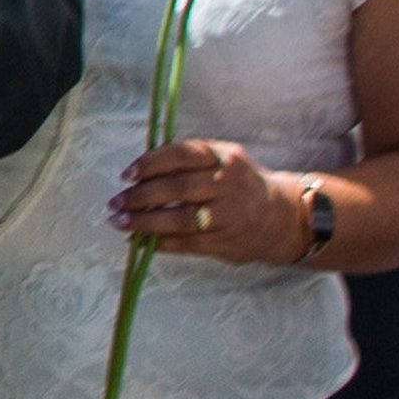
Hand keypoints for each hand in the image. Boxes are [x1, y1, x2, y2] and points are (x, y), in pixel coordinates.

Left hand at [113, 140, 311, 264]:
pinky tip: (142, 242)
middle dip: (142, 195)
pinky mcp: (227, 241)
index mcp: (224, 157)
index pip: (182, 154)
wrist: (283, 217)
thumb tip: (142, 171)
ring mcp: (229, 215)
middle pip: (179, 188)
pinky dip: (162, 243)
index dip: (151, 163)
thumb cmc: (242, 184)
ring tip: (122, 222)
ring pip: (182, 219)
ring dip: (147, 222)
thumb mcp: (225, 160)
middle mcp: (227, 184)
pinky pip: (189, 243)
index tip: (127, 174)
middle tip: (116, 202)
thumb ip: (191, 161)